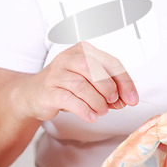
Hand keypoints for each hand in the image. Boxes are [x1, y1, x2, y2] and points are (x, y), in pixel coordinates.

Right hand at [19, 41, 137, 122]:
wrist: (34, 94)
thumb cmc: (67, 86)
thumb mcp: (91, 82)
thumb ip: (110, 88)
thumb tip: (127, 99)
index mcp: (84, 50)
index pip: (111, 63)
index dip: (124, 82)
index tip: (132, 99)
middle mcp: (69, 57)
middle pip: (95, 70)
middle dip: (109, 89)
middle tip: (114, 103)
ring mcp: (56, 73)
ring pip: (82, 86)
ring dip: (97, 102)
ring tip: (102, 111)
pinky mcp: (48, 90)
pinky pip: (69, 99)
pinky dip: (84, 110)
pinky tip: (91, 116)